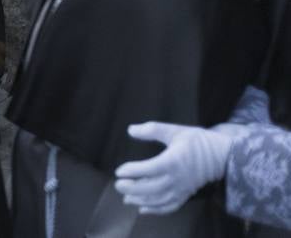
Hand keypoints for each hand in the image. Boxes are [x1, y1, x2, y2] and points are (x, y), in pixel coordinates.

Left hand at [114, 121, 239, 214]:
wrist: (222, 157)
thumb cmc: (197, 142)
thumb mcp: (175, 131)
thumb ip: (152, 130)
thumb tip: (131, 130)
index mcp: (173, 162)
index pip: (150, 169)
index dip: (134, 171)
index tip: (119, 171)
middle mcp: (177, 179)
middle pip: (152, 188)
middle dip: (133, 189)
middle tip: (118, 185)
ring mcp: (182, 189)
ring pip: (159, 200)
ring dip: (141, 201)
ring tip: (125, 198)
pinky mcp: (185, 195)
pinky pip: (170, 206)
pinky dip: (156, 210)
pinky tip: (143, 209)